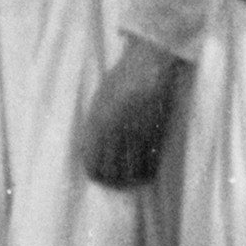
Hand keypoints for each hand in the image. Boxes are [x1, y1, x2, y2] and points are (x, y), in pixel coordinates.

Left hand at [83, 42, 189, 188]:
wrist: (150, 64)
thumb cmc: (123, 78)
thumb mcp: (100, 99)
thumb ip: (94, 126)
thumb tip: (89, 152)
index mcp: (97, 122)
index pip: (91, 162)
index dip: (95, 173)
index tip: (99, 176)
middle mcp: (115, 132)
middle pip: (109, 172)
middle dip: (111, 180)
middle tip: (116, 181)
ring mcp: (136, 135)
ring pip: (129, 173)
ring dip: (129, 180)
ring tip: (130, 180)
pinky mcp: (155, 135)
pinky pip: (149, 166)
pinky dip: (145, 174)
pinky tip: (144, 173)